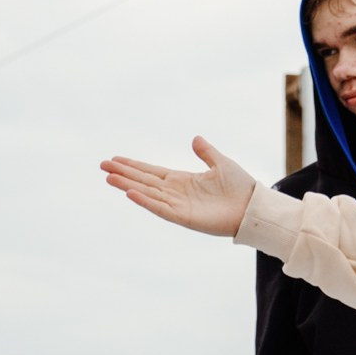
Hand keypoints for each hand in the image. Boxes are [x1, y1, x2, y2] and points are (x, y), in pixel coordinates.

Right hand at [101, 138, 256, 237]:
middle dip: (123, 173)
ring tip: (109, 178)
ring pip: (146, 193)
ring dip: (127, 185)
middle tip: (103, 166)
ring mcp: (177, 205)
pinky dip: (144, 200)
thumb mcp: (221, 163)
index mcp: (182, 180)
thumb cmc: (240, 187)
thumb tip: (195, 138)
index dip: (133, 166)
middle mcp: (175, 192)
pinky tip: (129, 192)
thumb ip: (206, 152)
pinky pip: (159, 208)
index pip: (151, 172)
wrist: (253, 207)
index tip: (115, 160)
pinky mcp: (182, 216)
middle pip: (143, 181)